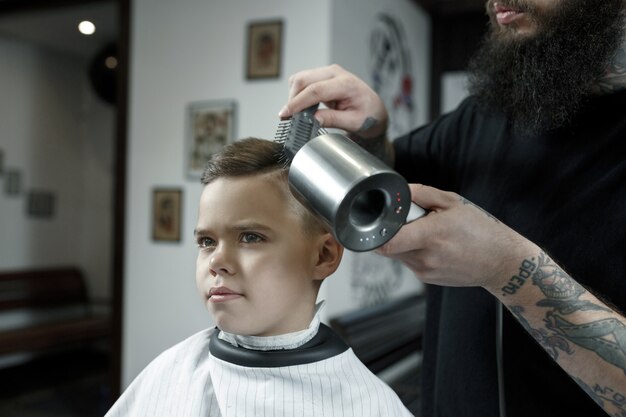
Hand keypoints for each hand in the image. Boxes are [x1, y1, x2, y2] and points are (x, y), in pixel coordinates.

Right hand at [279, 64, 388, 138]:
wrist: (374, 109)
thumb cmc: (368, 115)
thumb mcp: (353, 122)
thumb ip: (333, 119)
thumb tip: (312, 119)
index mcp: (346, 84)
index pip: (315, 90)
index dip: (298, 103)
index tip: (286, 114)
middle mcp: (336, 73)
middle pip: (303, 80)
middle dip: (292, 99)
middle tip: (287, 118)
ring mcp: (328, 72)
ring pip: (300, 78)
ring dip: (293, 95)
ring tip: (296, 114)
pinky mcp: (322, 75)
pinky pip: (303, 80)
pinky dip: (297, 93)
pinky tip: (302, 106)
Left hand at [377, 184, 539, 291]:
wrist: (501, 262)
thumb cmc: (481, 230)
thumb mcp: (453, 202)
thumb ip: (422, 193)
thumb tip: (399, 191)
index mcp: (431, 235)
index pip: (387, 241)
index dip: (377, 230)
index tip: (379, 219)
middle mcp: (425, 257)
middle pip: (388, 245)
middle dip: (393, 231)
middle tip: (412, 221)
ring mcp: (424, 270)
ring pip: (397, 254)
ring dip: (403, 241)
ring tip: (427, 233)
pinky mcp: (426, 278)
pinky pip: (408, 261)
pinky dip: (414, 251)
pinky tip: (434, 246)